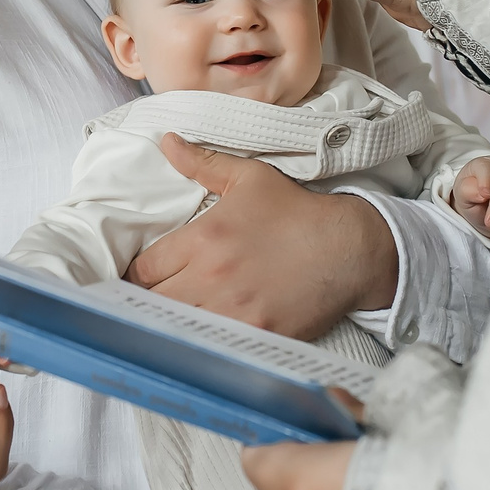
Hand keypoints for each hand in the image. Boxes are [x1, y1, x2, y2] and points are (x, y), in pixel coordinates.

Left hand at [130, 136, 396, 337]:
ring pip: (179, 328)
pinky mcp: (256, 335)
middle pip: (154, 303)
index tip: (148, 277)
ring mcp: (234, 311)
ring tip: (181, 317)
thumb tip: (167, 142)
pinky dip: (207, 344)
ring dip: (175, 324)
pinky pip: (215, 347)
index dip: (140, 274)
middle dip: (152, 301)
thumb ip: (203, 163)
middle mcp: (212, 277)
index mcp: (204, 238)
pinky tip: (210, 336)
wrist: (349, 248)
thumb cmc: (297, 212)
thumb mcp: (250, 178)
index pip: (144, 269)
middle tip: (161, 299)